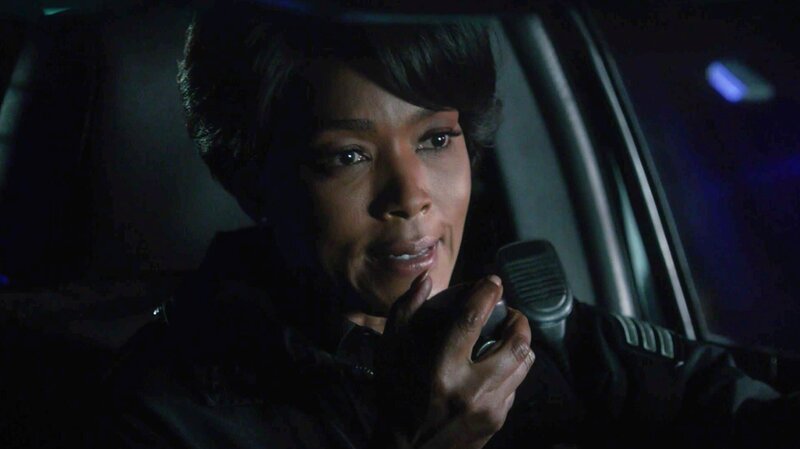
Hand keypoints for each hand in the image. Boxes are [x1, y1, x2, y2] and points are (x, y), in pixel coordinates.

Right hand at [374, 273, 534, 448]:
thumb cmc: (395, 397)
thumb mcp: (389, 352)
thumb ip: (405, 310)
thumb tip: (427, 279)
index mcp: (441, 369)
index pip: (473, 320)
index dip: (486, 294)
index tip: (492, 281)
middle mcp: (471, 388)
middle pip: (514, 343)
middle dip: (518, 319)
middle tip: (509, 311)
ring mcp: (489, 408)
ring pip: (523, 364)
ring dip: (520, 343)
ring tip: (510, 334)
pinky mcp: (497, 421)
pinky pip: (516, 386)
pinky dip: (511, 369)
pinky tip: (498, 365)